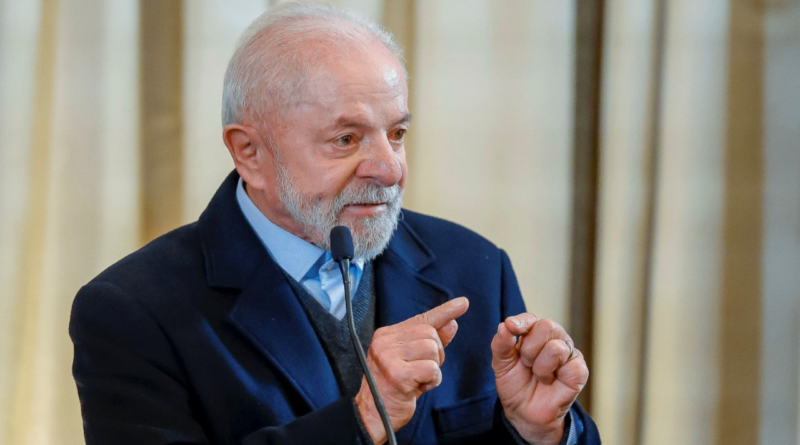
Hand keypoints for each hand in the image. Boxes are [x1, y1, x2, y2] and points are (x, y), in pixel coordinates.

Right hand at [355, 297, 468, 443]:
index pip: (421, 319)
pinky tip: (417, 388)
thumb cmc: (393, 388)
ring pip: (432, 349)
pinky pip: (431, 369)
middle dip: (436, 354)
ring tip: (418, 380)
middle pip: (430, 334)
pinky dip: (431, 380)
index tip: (463, 303)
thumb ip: (431, 342)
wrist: (372, 415)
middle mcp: (385, 341)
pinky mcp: (397, 373)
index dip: (445, 311)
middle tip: (422, 371)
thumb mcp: (413, 361)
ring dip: (433, 369)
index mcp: (387, 335)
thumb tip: (452, 323)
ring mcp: (389, 356)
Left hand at [491, 314, 588, 444]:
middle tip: (525, 364)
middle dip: (529, 348)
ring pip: (556, 347)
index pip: (531, 319)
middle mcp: (554, 339)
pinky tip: (551, 382)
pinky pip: (569, 363)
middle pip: (547, 326)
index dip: (522, 322)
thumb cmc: (515, 385)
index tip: (511, 327)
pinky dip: (553, 374)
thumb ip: (501, 343)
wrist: (523, 413)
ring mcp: (568, 353)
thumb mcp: (501, 364)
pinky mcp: (579, 370)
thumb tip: (505, 325)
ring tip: (538, 376)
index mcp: (534, 334)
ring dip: (539, 365)